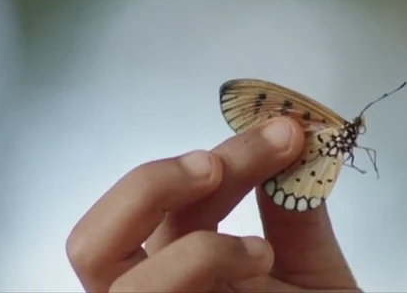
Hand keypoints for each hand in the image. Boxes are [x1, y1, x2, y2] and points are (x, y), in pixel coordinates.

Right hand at [67, 117, 361, 292]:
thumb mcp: (315, 270)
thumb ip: (296, 210)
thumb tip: (294, 137)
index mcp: (176, 268)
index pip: (162, 202)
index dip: (218, 157)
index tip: (284, 130)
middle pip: (92, 243)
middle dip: (146, 187)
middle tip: (214, 166)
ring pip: (112, 286)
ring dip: (188, 248)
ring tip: (258, 248)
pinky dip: (202, 270)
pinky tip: (260, 265)